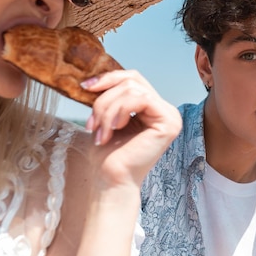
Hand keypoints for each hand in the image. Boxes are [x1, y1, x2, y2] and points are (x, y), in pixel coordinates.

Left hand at [82, 69, 181, 188]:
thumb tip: (96, 76)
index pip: (133, 79)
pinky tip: (113, 129)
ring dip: (107, 109)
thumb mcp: (107, 116)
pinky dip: (119, 111)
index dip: (108, 78)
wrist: (109, 180)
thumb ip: (110, 95)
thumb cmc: (107, 154)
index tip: (84, 87)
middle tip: (92, 123)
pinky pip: (141, 99)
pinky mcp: (169, 123)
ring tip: (100, 131)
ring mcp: (170, 116)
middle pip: (132, 81)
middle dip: (105, 99)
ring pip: (132, 90)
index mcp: (153, 108)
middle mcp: (165, 110)